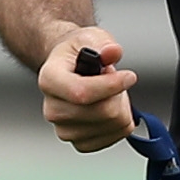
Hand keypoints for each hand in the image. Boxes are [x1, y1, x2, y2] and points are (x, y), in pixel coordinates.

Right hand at [39, 27, 137, 153]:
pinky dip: (120, 122)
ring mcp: (64, 129)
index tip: (129, 76)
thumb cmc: (78, 52)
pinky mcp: (79, 142)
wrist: (69, 67)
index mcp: (49, 80)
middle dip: (119, 93)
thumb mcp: (91, 37)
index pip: (82, 93)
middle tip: (113, 79)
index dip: (111, 86)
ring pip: (113, 125)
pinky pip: (114, 137)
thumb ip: (103, 43)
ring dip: (121, 107)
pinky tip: (110, 108)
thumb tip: (112, 51)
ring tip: (108, 93)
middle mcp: (52, 109)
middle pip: (103, 112)